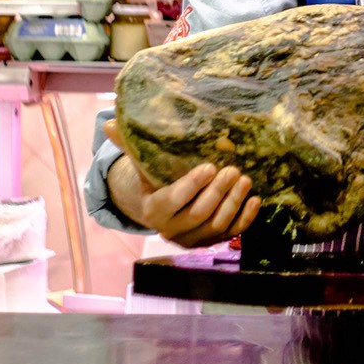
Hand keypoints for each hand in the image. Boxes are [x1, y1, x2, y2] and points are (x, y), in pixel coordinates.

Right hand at [104, 119, 261, 248]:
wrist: (166, 209)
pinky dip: (245, 219)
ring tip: (245, 180)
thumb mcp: (143, 165)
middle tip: (233, 170)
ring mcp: (193, 238)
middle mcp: (172, 229)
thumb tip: (109, 122)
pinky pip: (232, 233)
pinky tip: (254, 200)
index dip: (192, 185)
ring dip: (233, 203)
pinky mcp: (212, 241)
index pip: (173, 200)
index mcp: (154, 209)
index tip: (209, 167)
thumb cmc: (157, 180)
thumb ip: (130, 145)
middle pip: (199, 214)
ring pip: (216, 225)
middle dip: (218, 192)